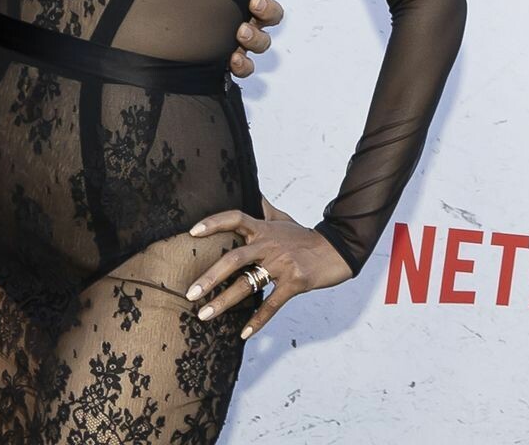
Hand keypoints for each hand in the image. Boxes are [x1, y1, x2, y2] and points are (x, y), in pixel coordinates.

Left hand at [185, 199, 351, 339]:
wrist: (338, 250)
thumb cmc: (305, 237)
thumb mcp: (283, 219)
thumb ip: (264, 210)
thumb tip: (253, 194)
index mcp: (263, 228)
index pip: (234, 219)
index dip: (213, 223)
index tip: (192, 232)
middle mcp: (269, 244)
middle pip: (234, 258)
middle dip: (210, 277)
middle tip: (190, 293)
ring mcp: (282, 264)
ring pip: (248, 284)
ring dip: (224, 302)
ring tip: (204, 315)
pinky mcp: (295, 282)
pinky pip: (272, 303)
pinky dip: (258, 320)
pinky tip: (244, 333)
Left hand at [230, 0, 287, 77]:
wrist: (168, 38)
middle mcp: (248, 16)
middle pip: (273, 13)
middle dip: (268, 8)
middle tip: (254, 2)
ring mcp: (242, 39)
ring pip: (263, 41)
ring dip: (256, 36)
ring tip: (240, 31)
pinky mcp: (232, 59)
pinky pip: (247, 66)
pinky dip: (245, 64)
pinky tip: (235, 60)